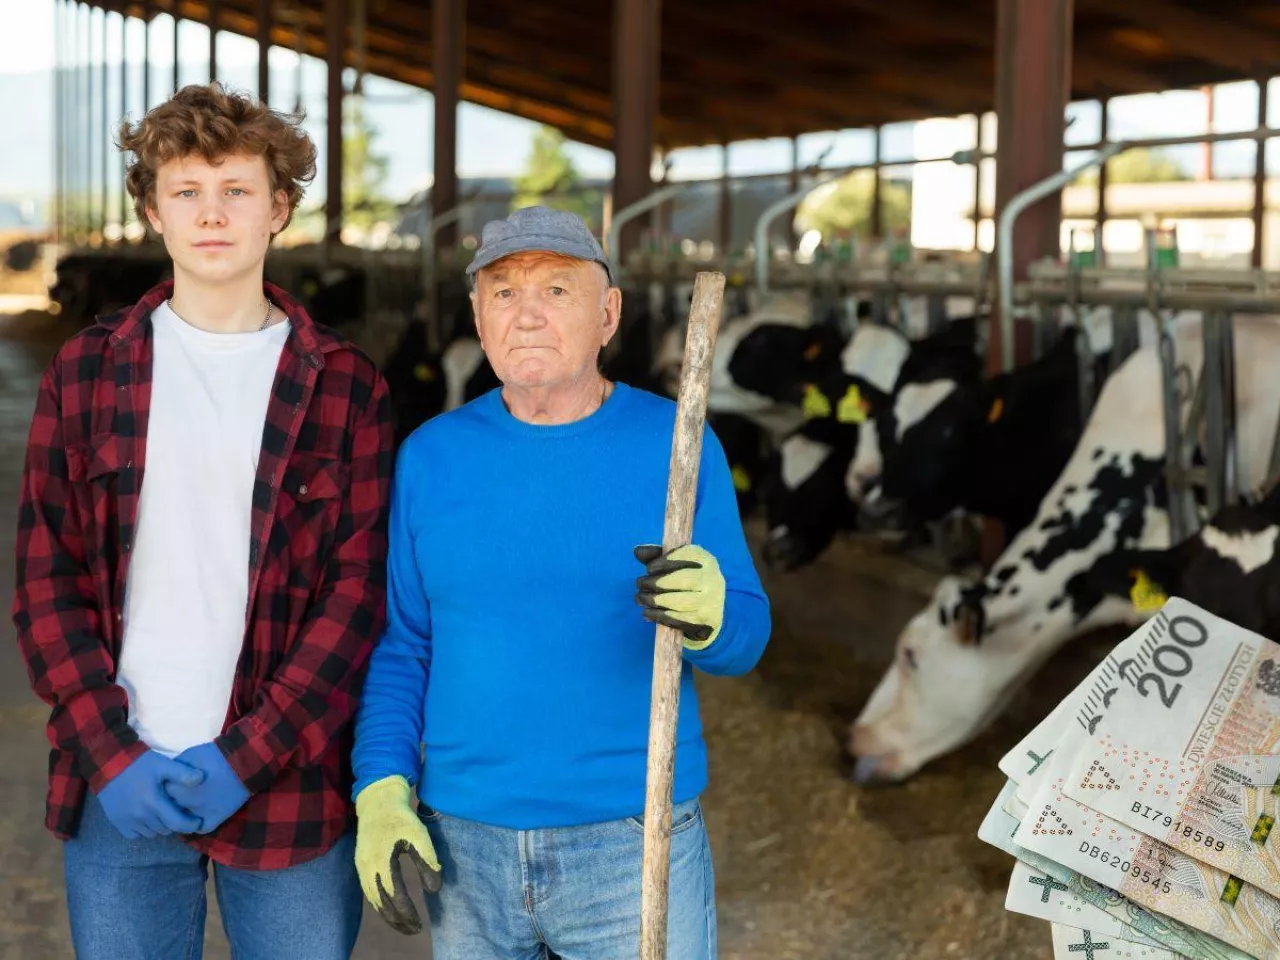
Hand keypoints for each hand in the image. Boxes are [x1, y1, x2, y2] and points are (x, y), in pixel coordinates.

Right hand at [95, 749, 204, 839]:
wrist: (109, 764)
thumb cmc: (139, 764)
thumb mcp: (163, 764)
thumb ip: (182, 773)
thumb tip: (202, 778)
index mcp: (154, 802)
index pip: (177, 823)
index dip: (190, 825)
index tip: (198, 821)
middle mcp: (141, 816)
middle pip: (166, 829)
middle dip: (175, 823)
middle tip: (178, 812)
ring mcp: (127, 821)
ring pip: (151, 833)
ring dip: (159, 826)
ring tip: (162, 813)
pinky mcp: (117, 822)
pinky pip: (135, 835)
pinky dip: (143, 830)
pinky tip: (146, 817)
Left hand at [164, 742, 250, 833]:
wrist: (242, 761)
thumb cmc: (214, 756)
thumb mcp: (188, 756)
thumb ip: (173, 770)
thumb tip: (164, 778)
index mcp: (177, 789)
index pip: (160, 796)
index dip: (164, 791)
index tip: (167, 787)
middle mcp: (186, 804)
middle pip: (170, 809)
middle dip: (171, 804)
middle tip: (177, 797)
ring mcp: (201, 813)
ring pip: (183, 822)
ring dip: (182, 816)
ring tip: (187, 807)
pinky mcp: (215, 818)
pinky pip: (201, 828)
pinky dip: (197, 825)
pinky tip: (197, 817)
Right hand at [355, 775, 441, 934]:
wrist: (378, 803)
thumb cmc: (401, 819)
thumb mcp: (419, 836)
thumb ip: (427, 861)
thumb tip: (435, 889)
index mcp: (382, 861)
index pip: (395, 895)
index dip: (406, 912)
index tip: (419, 922)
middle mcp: (368, 869)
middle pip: (381, 903)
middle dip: (397, 920)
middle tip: (414, 930)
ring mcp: (362, 868)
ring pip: (373, 900)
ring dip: (387, 915)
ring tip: (403, 925)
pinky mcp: (361, 865)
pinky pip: (369, 892)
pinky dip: (379, 905)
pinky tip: (390, 909)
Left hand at [634, 543, 725, 648]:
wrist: (710, 608)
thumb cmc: (686, 579)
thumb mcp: (675, 564)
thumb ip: (656, 555)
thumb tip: (638, 551)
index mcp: (706, 560)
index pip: (688, 555)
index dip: (666, 561)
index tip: (649, 568)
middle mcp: (713, 579)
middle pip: (684, 580)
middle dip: (657, 582)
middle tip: (640, 583)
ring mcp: (710, 602)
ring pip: (680, 602)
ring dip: (655, 601)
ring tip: (640, 598)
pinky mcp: (704, 621)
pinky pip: (679, 619)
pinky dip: (659, 616)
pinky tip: (647, 612)